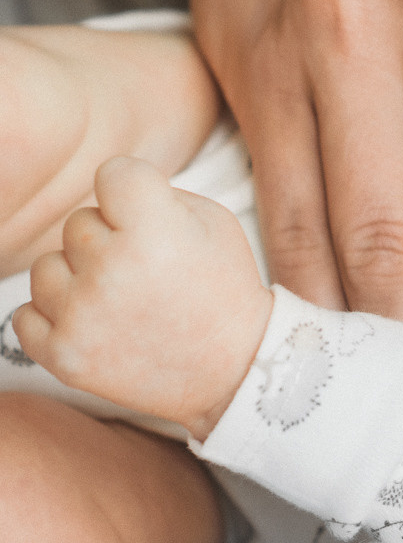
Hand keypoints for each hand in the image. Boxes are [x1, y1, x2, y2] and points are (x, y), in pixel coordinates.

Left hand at [13, 158, 271, 439]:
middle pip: (78, 222)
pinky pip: (26, 314)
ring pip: (46, 266)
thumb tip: (109, 194)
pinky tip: (97, 323)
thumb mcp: (216, 224)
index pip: (111, 173)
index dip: (131, 188)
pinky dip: (57, 317)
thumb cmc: (224, 291)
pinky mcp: (63, 355)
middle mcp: (112, 270)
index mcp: (156, 231)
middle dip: (109, 238)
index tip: (146, 210)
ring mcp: (82, 315)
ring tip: (122, 298)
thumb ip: (158, 196)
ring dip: (79, 277)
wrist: (235, 369)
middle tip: (147, 268)